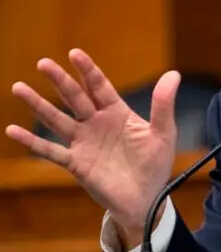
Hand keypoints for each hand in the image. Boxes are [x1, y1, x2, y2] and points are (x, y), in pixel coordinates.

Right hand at [5, 49, 180, 234]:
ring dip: (38, 105)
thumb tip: (174, 74)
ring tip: (19, 87)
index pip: (99, 86)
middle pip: (75, 97)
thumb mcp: (164, 133)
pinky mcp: (77, 163)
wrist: (146, 198)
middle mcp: (97, 123)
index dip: (87, 70)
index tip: (74, 53)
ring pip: (57, 119)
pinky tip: (13, 130)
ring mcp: (84, 142)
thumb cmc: (155, 164)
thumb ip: (163, 105)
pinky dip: (33, 142)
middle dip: (60, 80)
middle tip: (43, 63)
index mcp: (117, 112)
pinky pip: (51, 151)